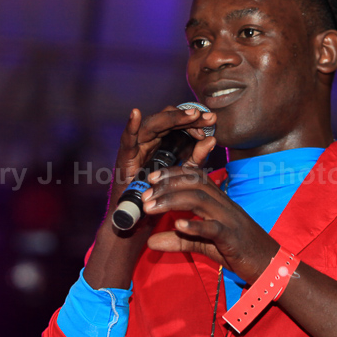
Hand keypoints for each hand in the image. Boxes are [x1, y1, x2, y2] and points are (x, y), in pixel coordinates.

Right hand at [85, 106, 216, 289]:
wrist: (140, 224)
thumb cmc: (160, 200)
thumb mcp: (184, 176)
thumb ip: (196, 158)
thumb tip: (213, 140)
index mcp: (163, 144)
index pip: (179, 125)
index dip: (195, 121)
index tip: (213, 120)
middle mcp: (148, 143)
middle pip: (168, 121)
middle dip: (188, 117)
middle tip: (207, 117)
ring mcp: (135, 148)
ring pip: (152, 125)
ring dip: (171, 119)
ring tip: (190, 115)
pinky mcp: (123, 158)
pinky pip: (126, 138)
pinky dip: (129, 125)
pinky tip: (135, 112)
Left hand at [141, 166, 279, 283]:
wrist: (270, 265)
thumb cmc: (239, 251)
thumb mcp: (204, 244)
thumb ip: (179, 240)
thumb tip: (150, 241)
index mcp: (219, 202)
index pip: (195, 178)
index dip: (172, 174)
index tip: (150, 178)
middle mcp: (224, 205)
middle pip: (194, 184)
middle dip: (167, 185)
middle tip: (144, 195)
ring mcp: (229, 220)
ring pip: (200, 200)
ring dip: (172, 201)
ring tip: (151, 208)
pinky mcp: (233, 238)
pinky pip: (214, 228)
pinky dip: (195, 226)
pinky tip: (178, 225)